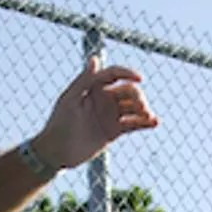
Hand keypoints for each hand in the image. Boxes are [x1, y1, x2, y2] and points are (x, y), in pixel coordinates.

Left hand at [35, 63, 158, 169]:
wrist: (56, 153)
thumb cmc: (58, 124)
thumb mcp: (70, 100)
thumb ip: (84, 80)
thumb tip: (95, 58)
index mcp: (93, 87)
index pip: (114, 74)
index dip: (128, 73)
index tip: (140, 79)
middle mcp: (104, 99)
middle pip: (128, 91)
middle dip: (138, 96)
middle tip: (140, 107)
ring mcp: (110, 115)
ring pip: (134, 108)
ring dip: (144, 110)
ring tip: (149, 117)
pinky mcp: (114, 131)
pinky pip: (133, 124)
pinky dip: (145, 123)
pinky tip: (155, 123)